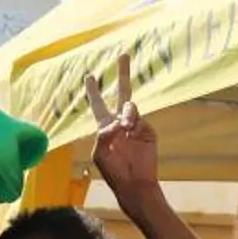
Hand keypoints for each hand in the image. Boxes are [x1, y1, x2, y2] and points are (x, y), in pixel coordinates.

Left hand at [86, 55, 158, 201]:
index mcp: (105, 128)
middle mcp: (121, 123)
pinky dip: (135, 126)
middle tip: (123, 54)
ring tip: (125, 129)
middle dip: (123, 74)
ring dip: (126, 116)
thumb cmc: (114, 171)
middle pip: (122, 93)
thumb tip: (121, 119)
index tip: (90, 76)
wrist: (135, 183)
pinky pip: (140, 120)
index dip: (94, 91)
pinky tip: (133, 135)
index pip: (98, 104)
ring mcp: (135, 126)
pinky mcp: (147, 131)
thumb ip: (105, 133)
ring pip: (130, 108)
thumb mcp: (100, 152)